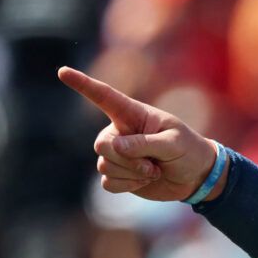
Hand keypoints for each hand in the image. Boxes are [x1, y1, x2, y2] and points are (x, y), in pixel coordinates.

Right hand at [58, 66, 217, 201]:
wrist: (195, 177)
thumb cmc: (188, 151)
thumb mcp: (173, 143)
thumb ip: (145, 143)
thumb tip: (115, 147)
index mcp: (132, 114)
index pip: (103, 96)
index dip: (82, 84)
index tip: (62, 71)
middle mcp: (119, 132)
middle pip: (101, 145)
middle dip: (127, 159)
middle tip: (154, 164)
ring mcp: (116, 154)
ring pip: (105, 166)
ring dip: (133, 174)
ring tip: (154, 170)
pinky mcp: (118, 175)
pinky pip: (108, 183)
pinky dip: (129, 186)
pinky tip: (144, 181)